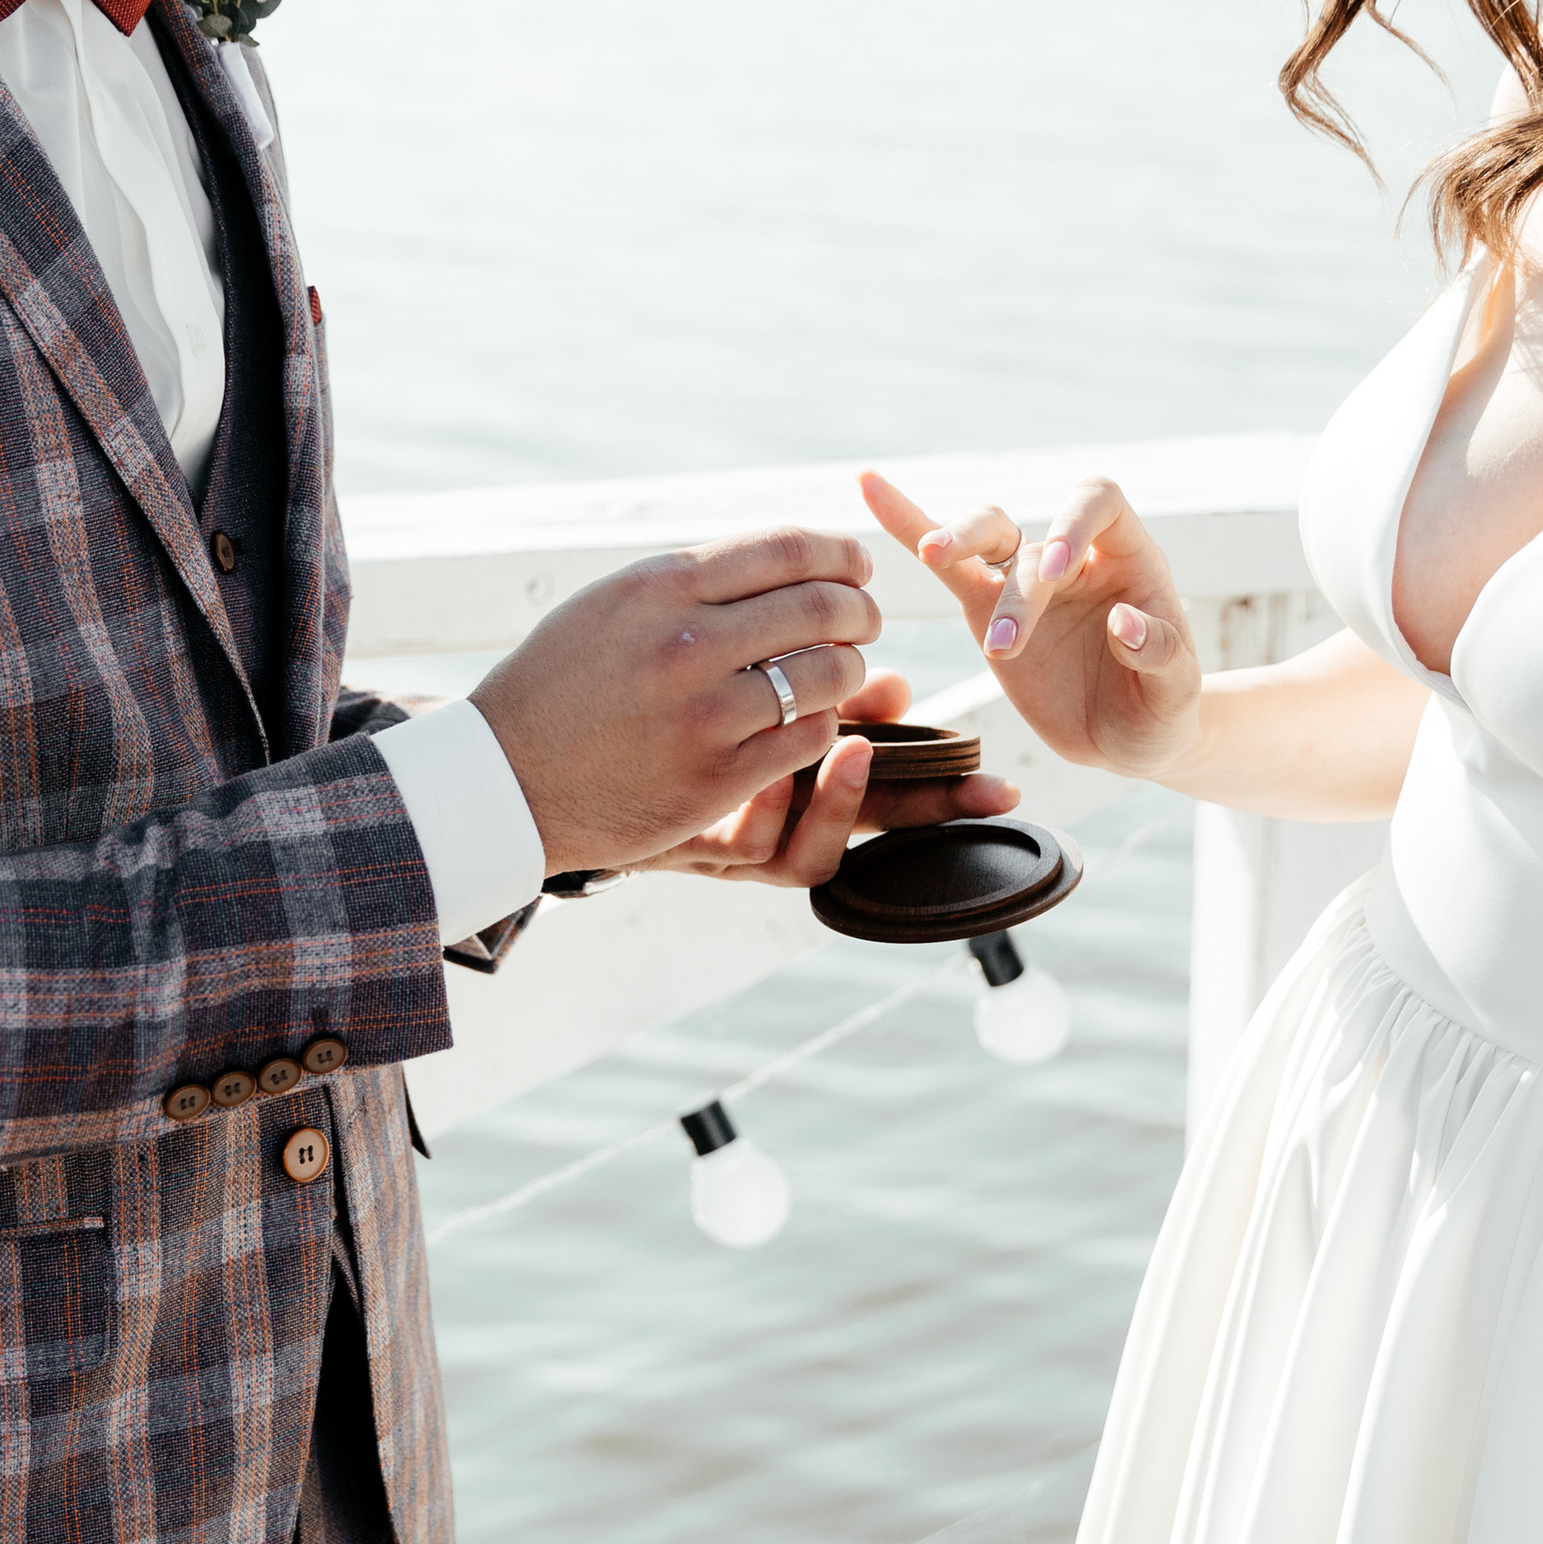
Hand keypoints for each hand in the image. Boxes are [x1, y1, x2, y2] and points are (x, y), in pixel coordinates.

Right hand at [471, 530, 882, 876]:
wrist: (505, 778)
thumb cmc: (562, 683)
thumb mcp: (611, 604)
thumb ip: (693, 579)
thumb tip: (787, 556)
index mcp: (661, 585)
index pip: (787, 548)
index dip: (840, 554)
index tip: (856, 567)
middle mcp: (685, 643)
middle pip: (820, 608)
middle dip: (859, 612)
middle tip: (864, 622)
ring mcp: (703, 715)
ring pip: (825, 676)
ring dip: (848, 670)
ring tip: (841, 671)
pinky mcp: (714, 779)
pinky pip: (806, 740)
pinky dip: (821, 727)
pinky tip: (808, 723)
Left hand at [647, 671, 1018, 886]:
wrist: (540, 767)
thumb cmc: (640, 724)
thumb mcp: (734, 698)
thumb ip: (816, 686)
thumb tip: (902, 688)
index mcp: (797, 783)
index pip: (889, 794)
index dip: (948, 798)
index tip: (1002, 789)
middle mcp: (776, 825)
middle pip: (870, 834)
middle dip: (932, 813)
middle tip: (982, 786)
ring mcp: (735, 841)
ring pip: (811, 857)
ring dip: (843, 804)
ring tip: (853, 745)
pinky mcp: (689, 845)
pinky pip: (745, 845)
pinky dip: (767, 809)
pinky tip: (767, 762)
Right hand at [862, 465, 1201, 777]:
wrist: (1128, 740)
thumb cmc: (1162, 713)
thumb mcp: (1177, 697)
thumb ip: (1162, 656)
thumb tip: (1125, 623)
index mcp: (1127, 558)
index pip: (1099, 504)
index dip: (1074, 524)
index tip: (1060, 571)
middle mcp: (1074, 558)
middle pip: (1034, 528)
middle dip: (1017, 572)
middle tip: (1006, 633)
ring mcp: (1027, 580)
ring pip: (986, 535)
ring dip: (958, 542)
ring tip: (936, 558)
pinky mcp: (986, 612)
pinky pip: (947, 567)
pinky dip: (909, 527)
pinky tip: (870, 488)